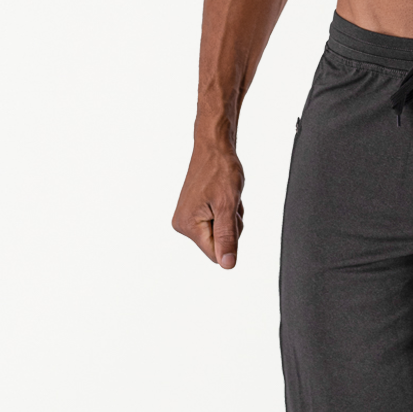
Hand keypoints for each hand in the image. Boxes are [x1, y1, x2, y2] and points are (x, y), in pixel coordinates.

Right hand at [172, 140, 244, 266]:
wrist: (214, 146)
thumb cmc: (221, 170)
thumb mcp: (228, 205)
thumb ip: (227, 237)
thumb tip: (227, 265)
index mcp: (188, 226)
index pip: (216, 254)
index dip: (230, 237)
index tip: (228, 213)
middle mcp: (182, 225)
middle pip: (218, 244)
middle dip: (230, 225)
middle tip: (228, 201)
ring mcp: (187, 218)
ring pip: (219, 232)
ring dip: (229, 216)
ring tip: (224, 195)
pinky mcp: (193, 211)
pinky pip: (216, 221)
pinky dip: (224, 210)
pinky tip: (221, 195)